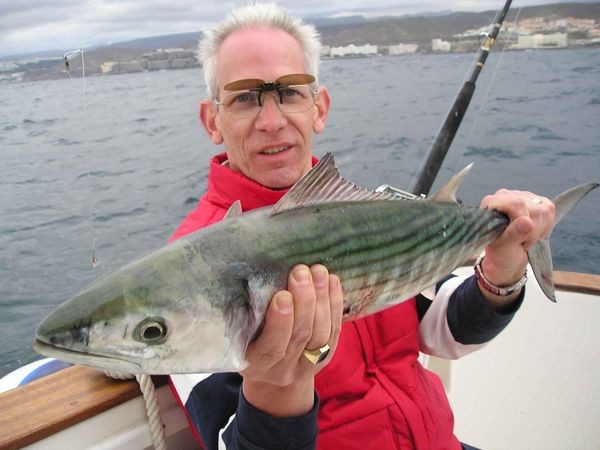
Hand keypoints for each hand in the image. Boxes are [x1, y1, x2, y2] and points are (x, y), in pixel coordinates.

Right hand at [241, 264, 342, 416]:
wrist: (270, 370)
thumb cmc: (249, 340)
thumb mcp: (241, 332)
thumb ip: (250, 314)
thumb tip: (261, 280)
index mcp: (255, 365)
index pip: (271, 348)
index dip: (280, 322)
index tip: (282, 295)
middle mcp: (282, 370)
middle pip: (300, 336)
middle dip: (304, 301)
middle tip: (301, 272)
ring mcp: (307, 366)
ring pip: (320, 334)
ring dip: (322, 299)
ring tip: (318, 272)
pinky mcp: (326, 358)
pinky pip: (334, 331)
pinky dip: (335, 304)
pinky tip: (331, 281)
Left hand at [479, 189, 554, 306]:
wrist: (506, 259)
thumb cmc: (498, 253)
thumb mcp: (501, 248)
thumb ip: (512, 234)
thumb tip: (525, 222)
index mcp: (491, 203)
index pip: (515, 203)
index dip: (521, 223)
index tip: (518, 238)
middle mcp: (505, 195)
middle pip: (532, 206)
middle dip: (531, 229)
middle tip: (522, 242)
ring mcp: (521, 196)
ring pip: (544, 208)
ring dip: (538, 229)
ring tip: (525, 238)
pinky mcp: (536, 202)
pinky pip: (550, 209)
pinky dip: (545, 226)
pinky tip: (533, 233)